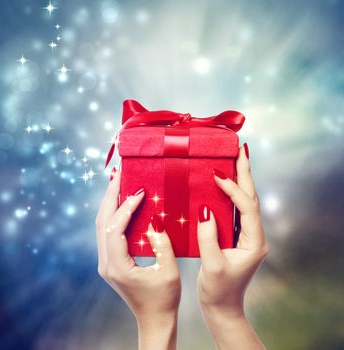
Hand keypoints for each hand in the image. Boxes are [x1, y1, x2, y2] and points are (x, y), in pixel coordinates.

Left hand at [95, 167, 180, 349]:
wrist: (154, 320)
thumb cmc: (164, 300)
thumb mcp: (168, 272)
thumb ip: (162, 244)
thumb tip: (155, 219)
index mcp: (117, 266)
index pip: (115, 228)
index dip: (126, 206)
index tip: (140, 191)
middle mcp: (106, 263)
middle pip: (101, 222)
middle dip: (110, 196)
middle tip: (120, 174)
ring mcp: (106, 262)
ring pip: (102, 226)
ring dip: (110, 203)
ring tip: (119, 182)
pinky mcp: (111, 261)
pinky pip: (108, 232)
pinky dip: (114, 214)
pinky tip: (122, 203)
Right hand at [197, 144, 267, 348]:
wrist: (222, 307)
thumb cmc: (218, 291)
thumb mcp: (212, 265)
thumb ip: (208, 237)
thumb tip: (205, 209)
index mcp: (254, 243)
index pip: (248, 208)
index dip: (234, 190)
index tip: (218, 176)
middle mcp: (254, 236)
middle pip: (251, 198)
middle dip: (245, 173)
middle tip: (240, 150)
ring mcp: (246, 235)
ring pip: (244, 202)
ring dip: (240, 179)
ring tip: (234, 159)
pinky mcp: (235, 236)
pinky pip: (234, 209)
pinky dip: (230, 193)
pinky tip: (223, 183)